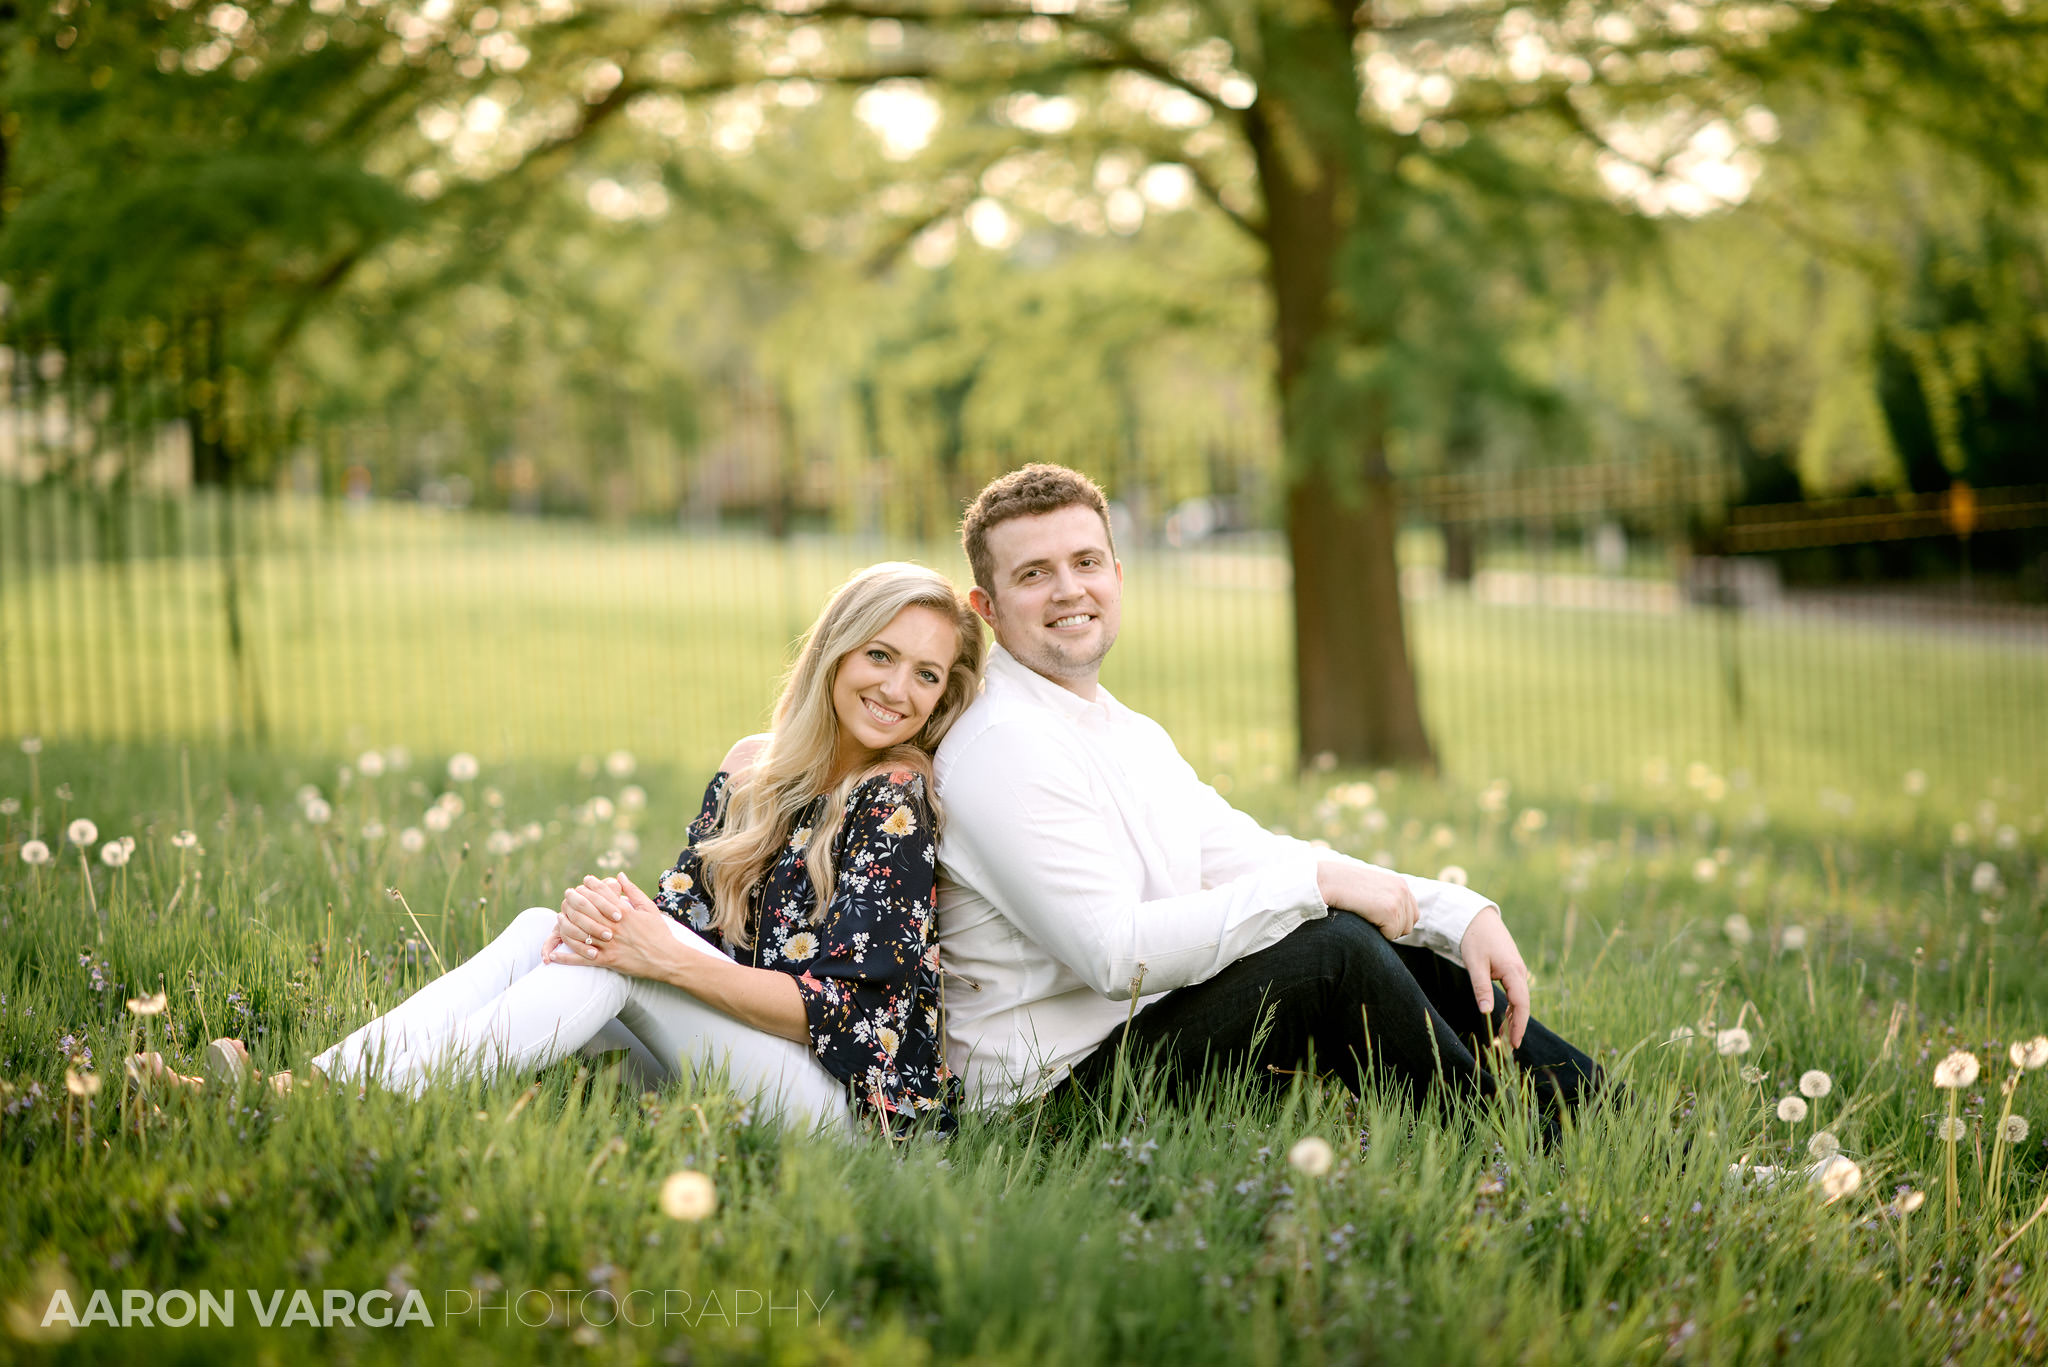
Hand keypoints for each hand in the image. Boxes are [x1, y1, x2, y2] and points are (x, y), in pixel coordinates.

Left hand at [549, 874, 673, 980]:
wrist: (667, 959)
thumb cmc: (659, 932)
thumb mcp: (649, 908)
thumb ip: (633, 891)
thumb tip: (620, 875)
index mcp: (624, 912)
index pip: (603, 893)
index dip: (591, 884)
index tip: (584, 880)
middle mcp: (614, 927)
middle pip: (587, 909)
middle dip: (574, 899)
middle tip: (567, 894)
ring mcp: (609, 944)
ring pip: (580, 933)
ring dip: (566, 924)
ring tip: (558, 918)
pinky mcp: (607, 960)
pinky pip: (582, 959)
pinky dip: (567, 957)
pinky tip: (554, 955)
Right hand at [1316, 862, 1418, 940]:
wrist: (1327, 881)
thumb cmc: (1342, 887)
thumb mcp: (1370, 888)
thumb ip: (1386, 898)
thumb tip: (1396, 922)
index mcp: (1400, 883)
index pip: (1413, 914)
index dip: (1396, 922)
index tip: (1377, 919)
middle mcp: (1403, 889)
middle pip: (1408, 926)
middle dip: (1391, 928)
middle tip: (1369, 918)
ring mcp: (1398, 899)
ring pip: (1400, 932)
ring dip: (1383, 930)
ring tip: (1366, 916)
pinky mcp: (1390, 910)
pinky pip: (1390, 935)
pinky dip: (1377, 933)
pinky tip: (1364, 918)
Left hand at [1458, 906, 1529, 1048]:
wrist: (1477, 917)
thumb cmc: (1474, 938)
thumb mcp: (1475, 964)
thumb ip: (1481, 988)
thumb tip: (1486, 1012)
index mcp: (1513, 971)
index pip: (1521, 1004)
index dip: (1519, 1025)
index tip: (1514, 1043)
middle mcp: (1519, 972)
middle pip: (1523, 1005)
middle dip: (1517, 1026)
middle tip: (1509, 1047)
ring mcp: (1516, 971)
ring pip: (1519, 1000)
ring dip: (1513, 1018)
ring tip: (1505, 1037)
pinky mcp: (1510, 970)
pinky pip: (1515, 993)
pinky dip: (1510, 1007)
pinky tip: (1504, 1019)